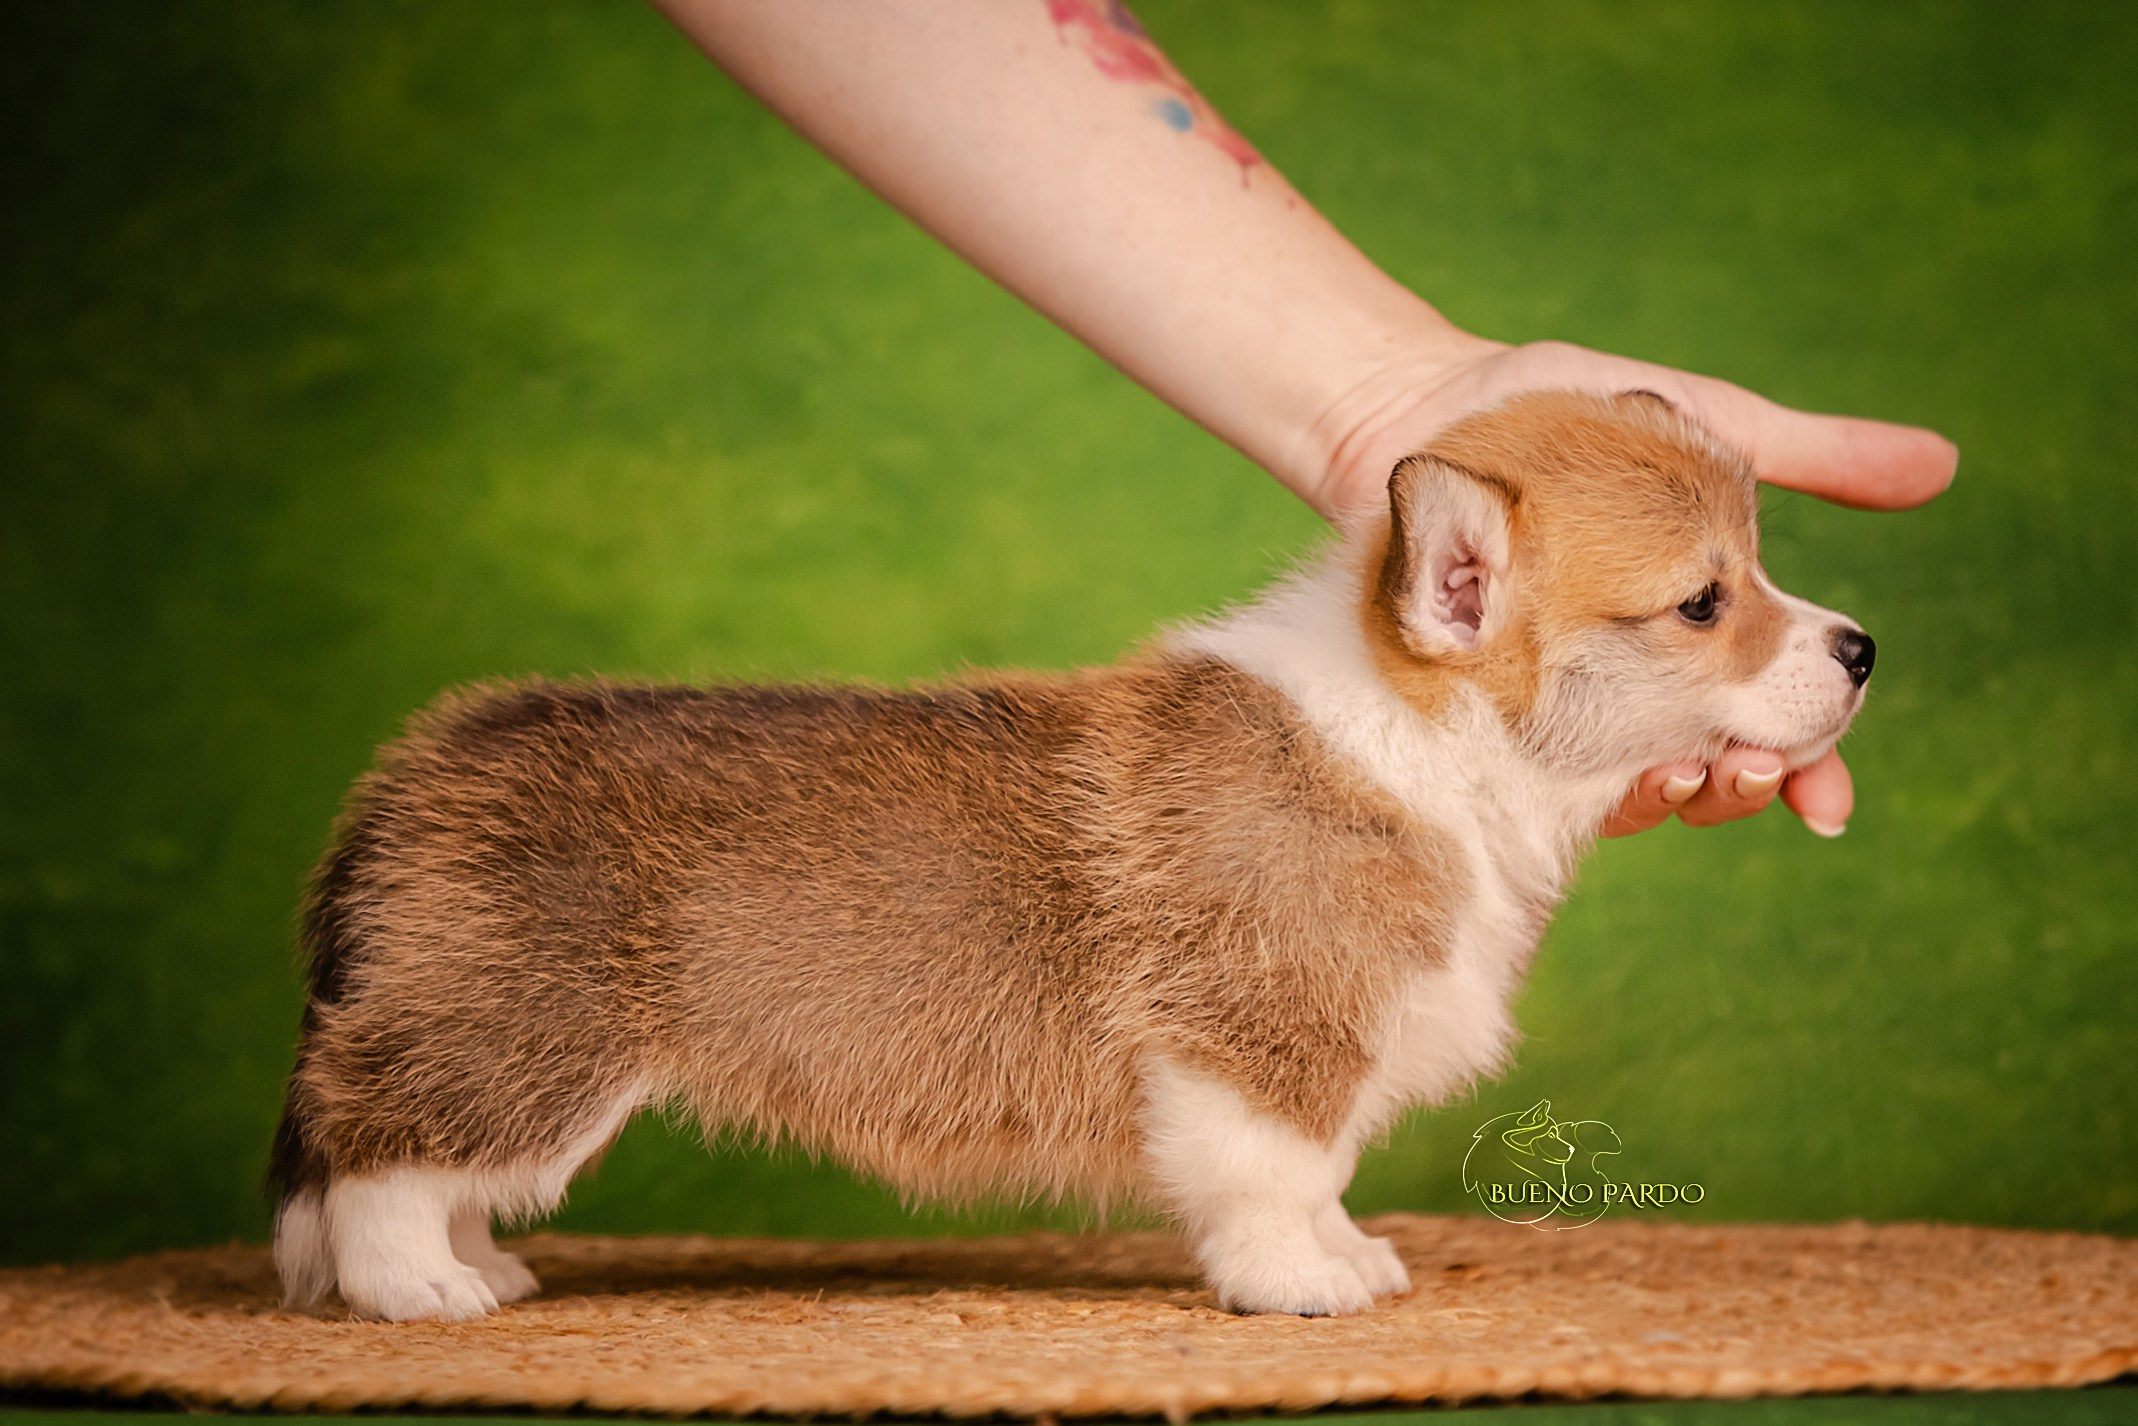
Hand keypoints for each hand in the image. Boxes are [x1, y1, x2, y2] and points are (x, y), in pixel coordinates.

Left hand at [1311, 333, 1955, 837]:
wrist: (1425, 412)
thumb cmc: (1569, 419)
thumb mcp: (1705, 434)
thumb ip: (1816, 457)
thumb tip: (1944, 465)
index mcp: (1704, 630)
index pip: (1772, 722)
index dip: (1808, 770)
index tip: (1829, 808)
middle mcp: (1639, 677)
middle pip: (1713, 772)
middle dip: (1743, 790)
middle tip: (1749, 775)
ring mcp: (1563, 694)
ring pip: (1636, 786)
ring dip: (1677, 795)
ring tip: (1688, 772)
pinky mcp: (1495, 701)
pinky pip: (1547, 772)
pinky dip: (1595, 780)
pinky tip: (1624, 770)